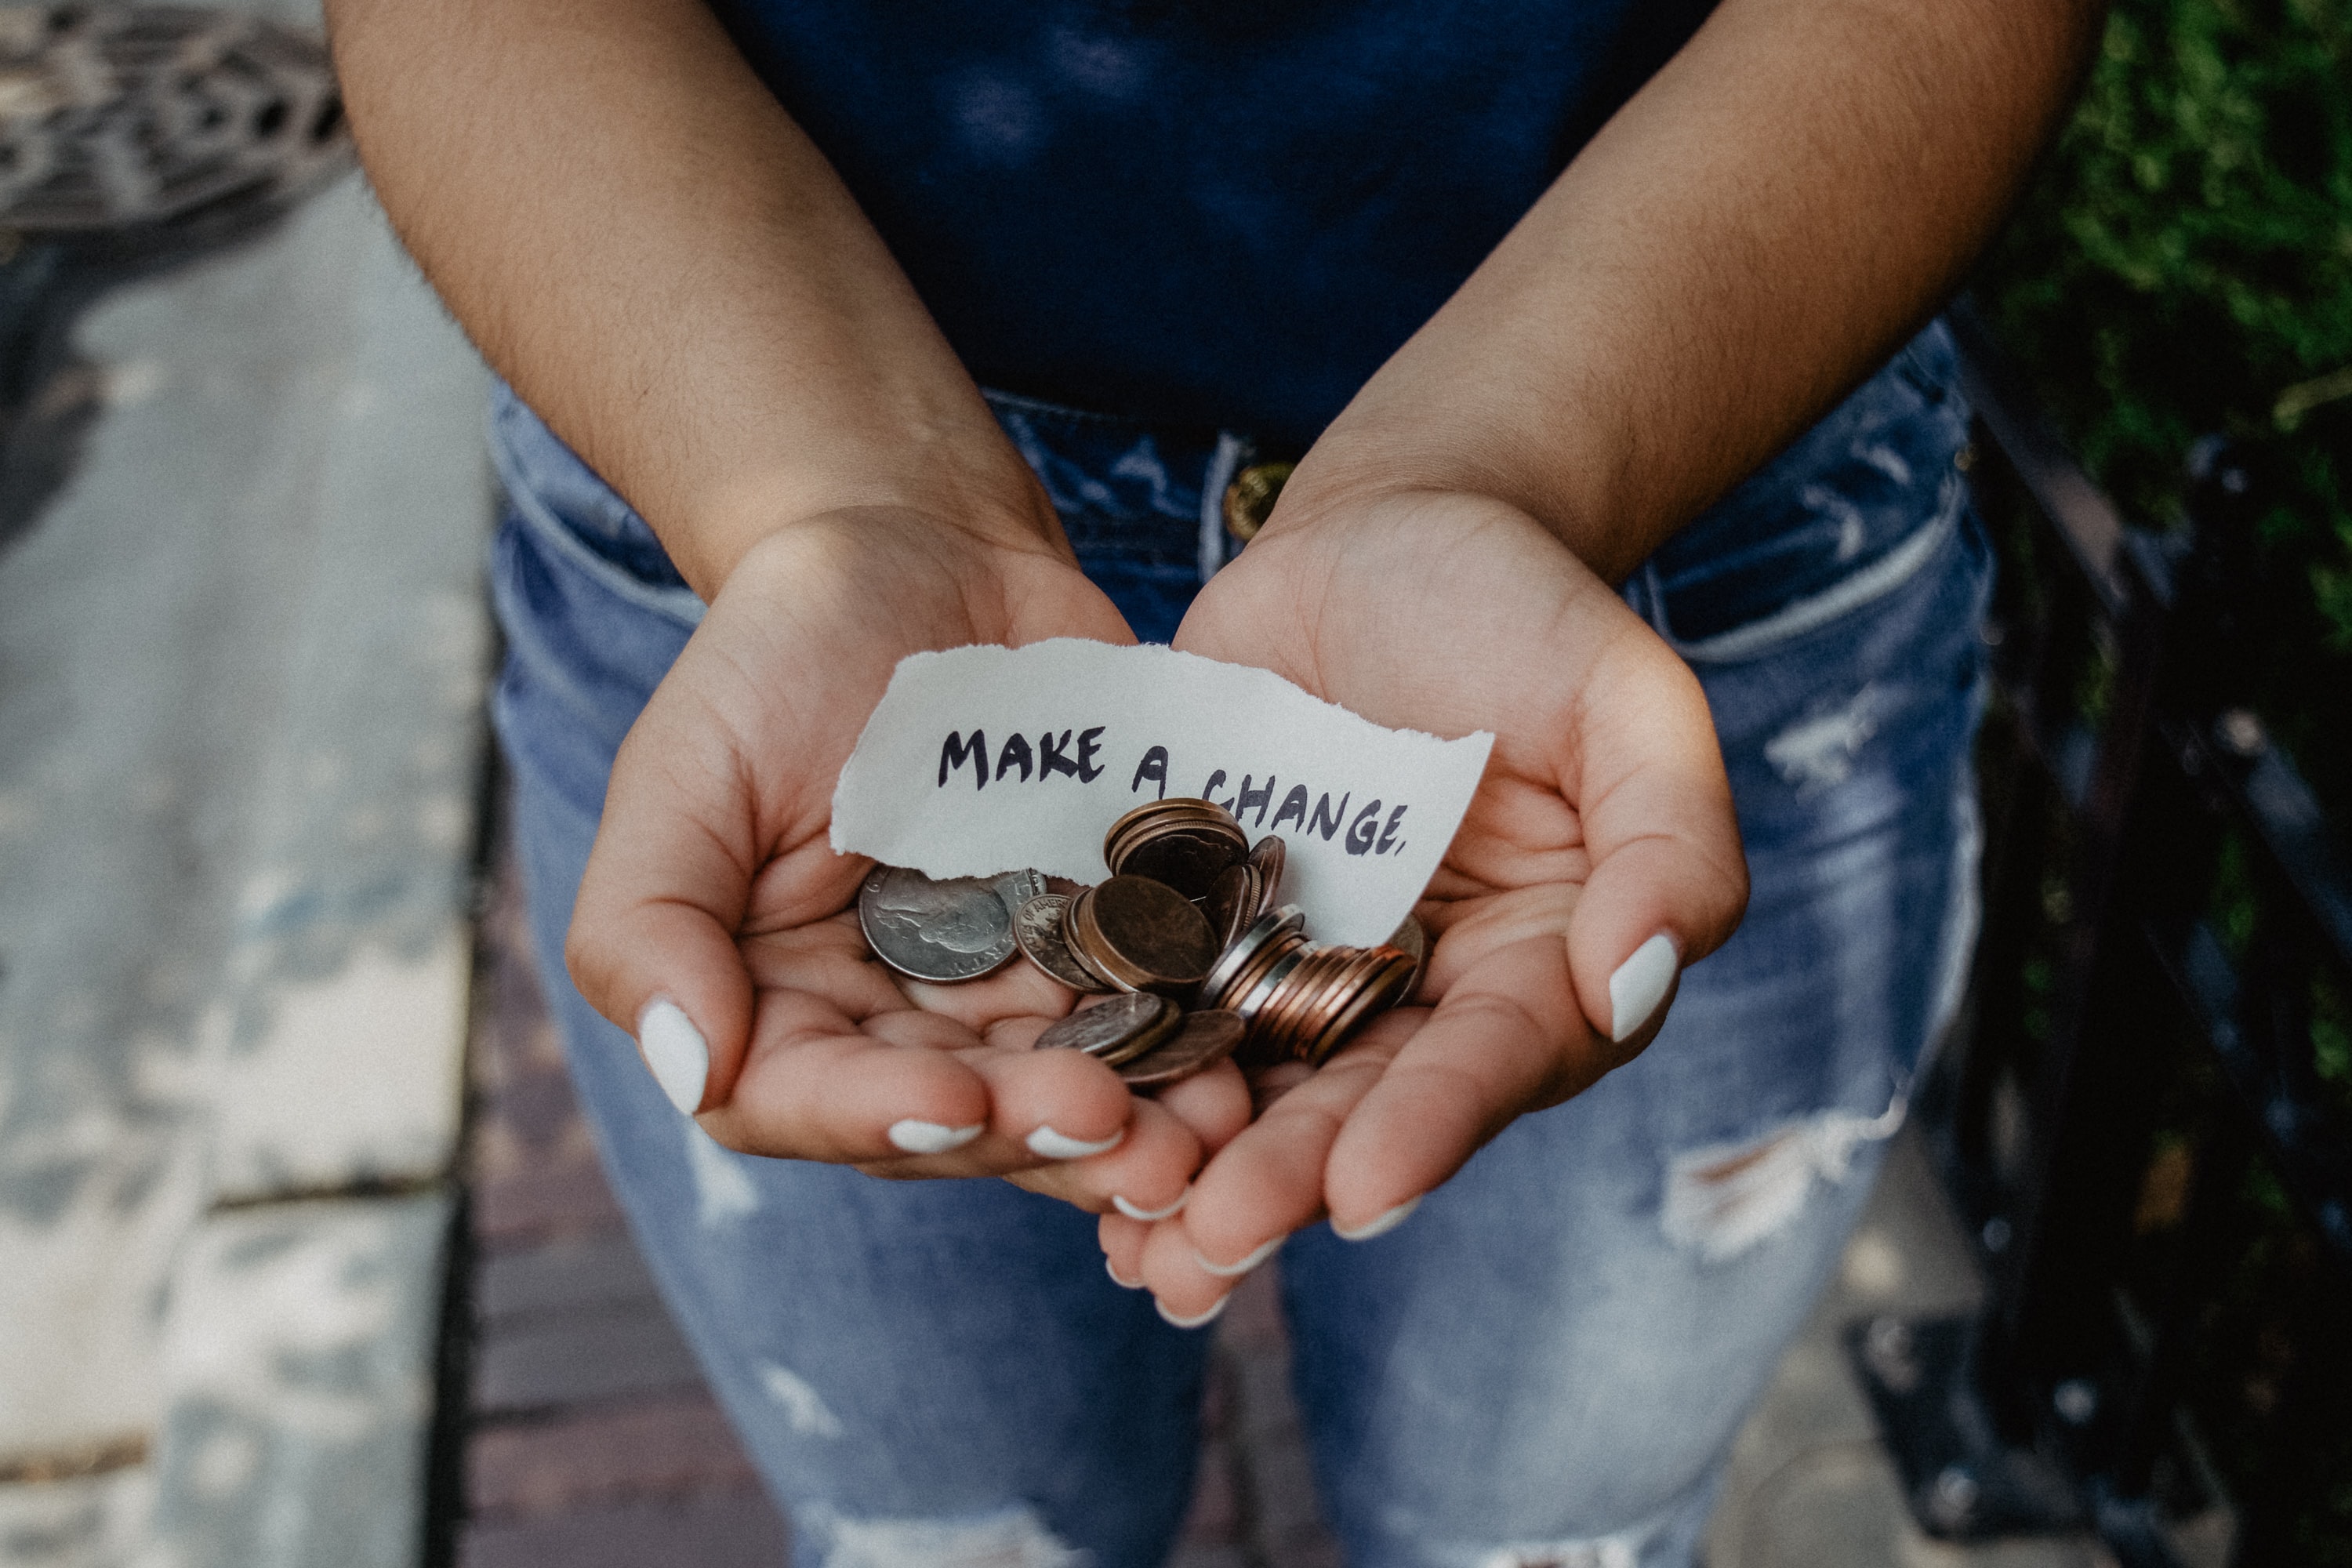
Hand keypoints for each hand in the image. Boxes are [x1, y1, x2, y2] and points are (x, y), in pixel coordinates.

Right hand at [565, 508, 1246, 1211]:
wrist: (922, 549)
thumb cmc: (778, 653)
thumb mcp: (683, 770)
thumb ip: (648, 924)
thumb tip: (691, 1068)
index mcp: (775, 1004)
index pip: (806, 1101)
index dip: (881, 1119)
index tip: (959, 1104)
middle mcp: (893, 1023)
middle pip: (958, 1119)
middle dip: (1038, 1135)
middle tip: (1122, 1133)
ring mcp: (1008, 989)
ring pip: (1066, 1090)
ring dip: (1139, 1126)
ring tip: (1207, 1133)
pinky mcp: (1106, 942)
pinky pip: (1152, 1012)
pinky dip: (1196, 1045)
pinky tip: (1248, 1062)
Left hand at [1109, 489, 1748, 1318]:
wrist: (1385, 533)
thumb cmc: (1525, 608)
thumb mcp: (1627, 698)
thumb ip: (1668, 840)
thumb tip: (1636, 982)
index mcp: (1539, 965)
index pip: (1494, 1060)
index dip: (1433, 1126)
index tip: (1364, 1190)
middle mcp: (1421, 996)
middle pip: (1359, 1104)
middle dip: (1287, 1179)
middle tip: (1211, 1242)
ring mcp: (1302, 966)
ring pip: (1251, 1087)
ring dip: (1193, 1169)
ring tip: (1133, 1245)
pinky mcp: (1201, 926)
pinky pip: (1157, 1009)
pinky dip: (1116, 1073)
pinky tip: (1056, 1136)